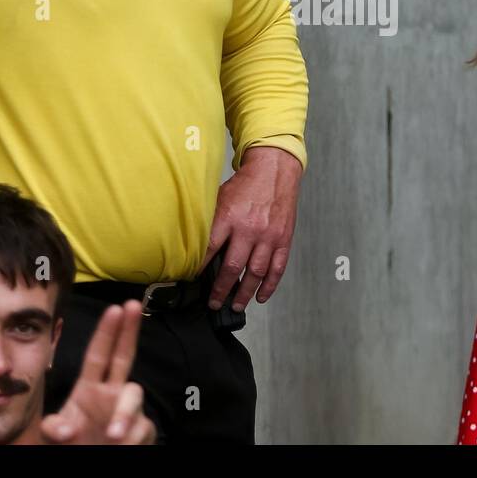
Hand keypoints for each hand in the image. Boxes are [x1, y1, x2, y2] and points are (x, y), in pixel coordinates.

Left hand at [41, 300, 154, 444]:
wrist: (92, 462)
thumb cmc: (74, 443)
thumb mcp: (55, 435)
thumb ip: (54, 429)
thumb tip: (62, 429)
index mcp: (89, 388)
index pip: (98, 354)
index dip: (106, 332)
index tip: (115, 308)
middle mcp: (111, 393)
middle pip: (123, 356)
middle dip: (129, 330)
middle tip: (133, 305)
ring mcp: (128, 410)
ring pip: (134, 397)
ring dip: (124, 415)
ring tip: (113, 435)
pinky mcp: (142, 430)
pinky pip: (142, 428)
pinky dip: (132, 439)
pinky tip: (122, 447)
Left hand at [204, 146, 302, 310]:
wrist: (275, 171)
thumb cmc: (245, 185)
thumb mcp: (220, 197)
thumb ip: (211, 221)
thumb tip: (195, 244)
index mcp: (229, 217)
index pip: (210, 250)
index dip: (200, 269)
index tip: (193, 281)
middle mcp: (249, 229)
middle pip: (232, 268)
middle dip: (221, 290)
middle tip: (214, 304)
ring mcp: (269, 236)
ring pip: (255, 273)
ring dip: (245, 293)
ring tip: (236, 306)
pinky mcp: (283, 239)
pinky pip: (277, 268)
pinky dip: (269, 286)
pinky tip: (261, 297)